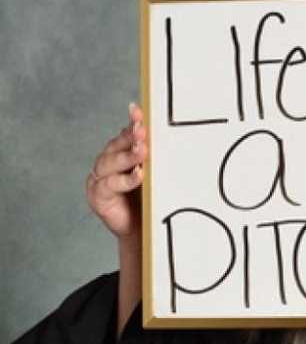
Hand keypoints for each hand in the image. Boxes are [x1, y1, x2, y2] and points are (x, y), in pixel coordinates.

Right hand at [86, 102, 145, 244]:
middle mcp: (107, 164)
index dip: (131, 123)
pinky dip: (125, 179)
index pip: (124, 136)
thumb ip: (155, 159)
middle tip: (143, 131)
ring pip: (110, 162)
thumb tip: (170, 138)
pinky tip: (138, 175)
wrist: (143, 232)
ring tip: (143, 151)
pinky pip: (110, 184)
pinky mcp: (97, 196)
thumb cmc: (150, 201)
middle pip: (115, 146)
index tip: (138, 111)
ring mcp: (99, 179)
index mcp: (119, 155)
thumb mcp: (155, 177)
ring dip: (127, 156)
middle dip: (130, 138)